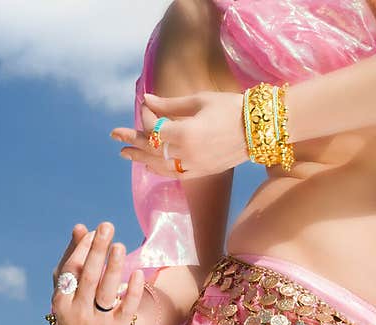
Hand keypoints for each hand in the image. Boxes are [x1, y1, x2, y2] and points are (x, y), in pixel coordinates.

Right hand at [51, 222, 144, 324]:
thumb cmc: (77, 306)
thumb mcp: (71, 286)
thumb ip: (75, 256)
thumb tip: (81, 227)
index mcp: (62, 300)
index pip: (72, 271)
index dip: (82, 250)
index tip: (93, 232)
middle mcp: (77, 312)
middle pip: (89, 278)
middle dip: (97, 251)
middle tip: (107, 226)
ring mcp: (97, 322)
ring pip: (106, 292)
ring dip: (114, 268)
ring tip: (120, 245)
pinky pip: (127, 308)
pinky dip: (132, 291)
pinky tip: (139, 274)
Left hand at [110, 91, 248, 177]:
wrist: (259, 128)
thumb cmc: (230, 108)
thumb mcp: (198, 100)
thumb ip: (169, 104)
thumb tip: (145, 99)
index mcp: (185, 133)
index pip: (152, 131)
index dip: (141, 122)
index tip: (135, 116)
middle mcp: (187, 154)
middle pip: (152, 152)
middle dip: (133, 145)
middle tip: (116, 140)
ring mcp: (196, 166)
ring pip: (162, 167)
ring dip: (143, 160)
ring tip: (128, 155)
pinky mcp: (204, 172)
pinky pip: (176, 174)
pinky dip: (161, 170)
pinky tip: (151, 167)